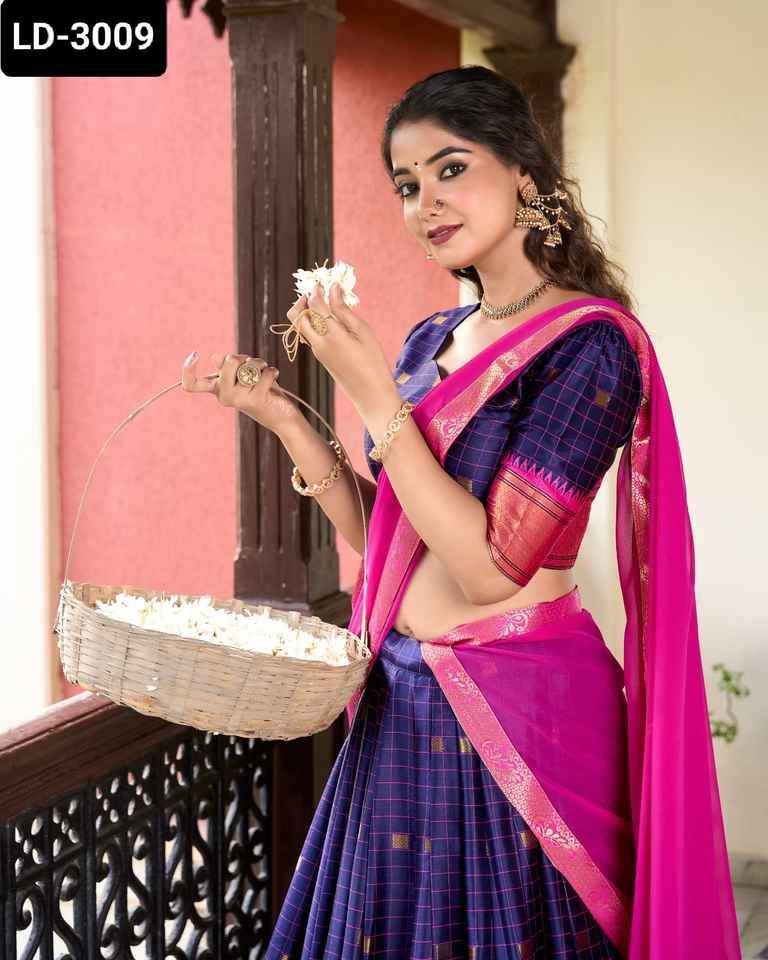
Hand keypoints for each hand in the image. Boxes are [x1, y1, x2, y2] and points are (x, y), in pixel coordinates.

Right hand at [180, 351, 301, 433]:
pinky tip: (273, 379)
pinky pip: (264, 373)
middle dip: (244, 358)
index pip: (192, 384)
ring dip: (261, 365)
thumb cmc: (262, 392)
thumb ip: (229, 366)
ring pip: (249, 365)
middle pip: (229, 361)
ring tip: (265, 374)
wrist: (281, 416)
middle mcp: (224, 396)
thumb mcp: (244, 376)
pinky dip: (272, 372)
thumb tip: (214, 357)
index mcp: (218, 389)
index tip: (195, 354)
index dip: (187, 369)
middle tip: (253, 366)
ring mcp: (239, 399)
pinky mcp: (255, 400)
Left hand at [292, 281, 394, 416]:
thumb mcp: (362, 332)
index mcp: (331, 334)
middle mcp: (318, 342)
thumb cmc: (373, 361)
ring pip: (300, 325)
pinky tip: (329, 320)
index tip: (325, 282)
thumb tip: (333, 288)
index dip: (318, 290)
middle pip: (296, 315)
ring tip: (325, 304)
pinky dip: (312, 322)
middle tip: (318, 293)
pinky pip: (308, 335)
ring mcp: (317, 351)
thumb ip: (344, 310)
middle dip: (303, 300)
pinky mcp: (320, 357)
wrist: (369, 393)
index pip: (314, 304)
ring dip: (306, 311)